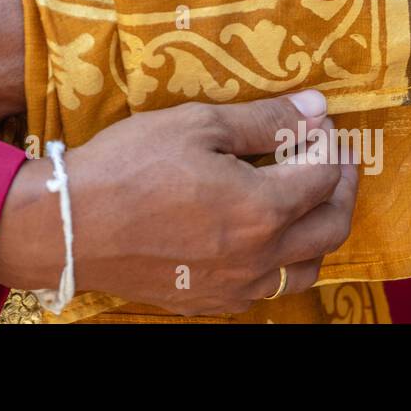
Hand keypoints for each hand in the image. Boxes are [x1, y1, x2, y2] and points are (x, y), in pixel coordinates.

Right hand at [0, 91, 357, 315]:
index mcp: (262, 208)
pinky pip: (268, 289)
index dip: (330, 145)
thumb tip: (316, 109)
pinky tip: (264, 238)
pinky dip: (282, 262)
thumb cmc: (128, 166)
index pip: (324, 176)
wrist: (69, 225)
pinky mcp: (210, 301)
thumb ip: (263, 120)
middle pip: (331, 227)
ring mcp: (236, 286)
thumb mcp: (196, 124)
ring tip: (307, 202)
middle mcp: (259, 256)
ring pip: (307, 269)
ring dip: (319, 233)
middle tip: (331, 159)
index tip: (319, 125)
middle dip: (341, 188)